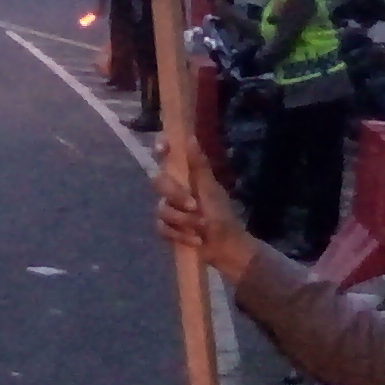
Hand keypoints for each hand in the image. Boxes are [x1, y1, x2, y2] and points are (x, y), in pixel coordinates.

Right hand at [152, 154, 259, 284]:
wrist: (227, 247)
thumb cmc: (223, 216)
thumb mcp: (211, 190)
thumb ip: (199, 166)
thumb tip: (191, 137)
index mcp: (187, 176)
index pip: (167, 156)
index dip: (160, 147)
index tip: (162, 148)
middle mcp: (175, 189)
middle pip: (158, 182)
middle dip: (176, 195)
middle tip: (194, 206)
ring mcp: (171, 209)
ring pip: (161, 209)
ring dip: (183, 220)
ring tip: (201, 227)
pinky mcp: (168, 229)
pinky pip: (162, 228)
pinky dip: (180, 235)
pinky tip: (196, 240)